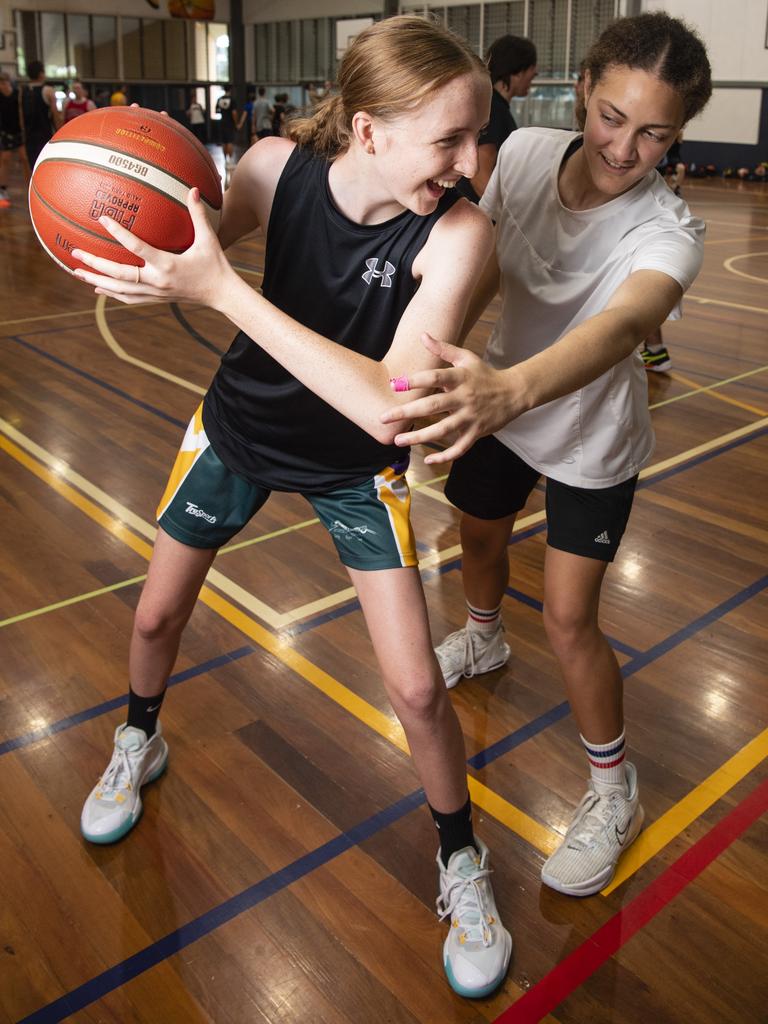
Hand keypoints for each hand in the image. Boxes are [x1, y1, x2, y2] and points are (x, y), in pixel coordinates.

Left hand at [72, 188, 232, 308]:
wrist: (221, 294)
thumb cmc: (216, 265)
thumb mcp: (209, 239)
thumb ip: (198, 214)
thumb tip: (192, 188)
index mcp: (168, 264)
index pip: (137, 247)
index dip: (119, 233)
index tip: (103, 218)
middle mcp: (158, 281)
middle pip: (120, 274)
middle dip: (96, 264)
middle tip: (76, 252)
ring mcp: (155, 293)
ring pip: (120, 289)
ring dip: (97, 280)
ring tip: (77, 272)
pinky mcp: (156, 299)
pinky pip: (129, 298)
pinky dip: (111, 293)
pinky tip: (98, 288)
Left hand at [379, 333, 523, 463]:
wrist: (514, 392)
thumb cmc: (485, 374)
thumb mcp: (466, 358)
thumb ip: (443, 349)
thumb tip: (423, 335)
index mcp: (460, 378)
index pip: (434, 377)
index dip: (414, 381)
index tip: (394, 385)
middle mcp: (464, 398)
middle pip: (433, 406)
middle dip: (407, 412)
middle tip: (384, 418)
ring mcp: (470, 417)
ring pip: (443, 430)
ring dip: (419, 437)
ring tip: (398, 440)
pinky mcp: (476, 432)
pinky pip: (460, 448)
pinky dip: (445, 456)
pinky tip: (428, 459)